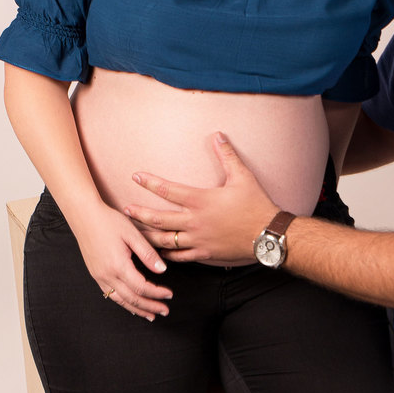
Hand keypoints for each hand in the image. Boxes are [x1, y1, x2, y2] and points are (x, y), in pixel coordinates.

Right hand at [74, 202, 173, 319]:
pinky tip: (131, 304)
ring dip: (137, 309)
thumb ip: (148, 254)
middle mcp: (107, 275)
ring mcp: (99, 276)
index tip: (169, 295)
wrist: (84, 215)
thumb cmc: (109, 221)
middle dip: (149, 307)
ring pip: (120, 300)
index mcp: (118, 265)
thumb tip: (163, 270)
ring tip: (150, 315)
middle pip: (132, 298)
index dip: (157, 293)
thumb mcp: (132, 234)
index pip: (142, 287)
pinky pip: (110, 294)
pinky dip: (123, 302)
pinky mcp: (95, 274)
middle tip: (164, 311)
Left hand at [128, 134, 276, 263]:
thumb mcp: (243, 177)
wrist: (268, 234)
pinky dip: (167, 254)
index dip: (149, 182)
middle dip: (140, 214)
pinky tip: (160, 252)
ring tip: (136, 233)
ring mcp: (198, 240)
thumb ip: (227, 156)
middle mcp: (195, 221)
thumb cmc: (256, 205)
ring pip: (165, 241)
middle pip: (159, 219)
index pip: (168, 190)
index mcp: (201, 201)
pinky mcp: (204, 253)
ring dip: (148, 236)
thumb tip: (218, 135)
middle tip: (126, 210)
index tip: (136, 177)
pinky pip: (180, 256)